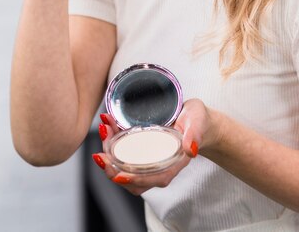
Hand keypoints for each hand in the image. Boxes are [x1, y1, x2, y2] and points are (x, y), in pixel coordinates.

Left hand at [92, 100, 215, 195]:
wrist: (196, 119)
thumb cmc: (197, 121)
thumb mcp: (198, 121)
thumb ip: (195, 134)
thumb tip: (189, 149)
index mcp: (172, 164)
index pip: (152, 179)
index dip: (134, 180)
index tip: (118, 175)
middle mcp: (158, 166)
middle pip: (131, 177)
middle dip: (112, 168)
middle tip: (101, 153)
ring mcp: (147, 159)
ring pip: (123, 166)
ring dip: (108, 152)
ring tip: (103, 130)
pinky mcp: (140, 149)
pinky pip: (122, 152)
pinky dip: (112, 141)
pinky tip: (107, 124)